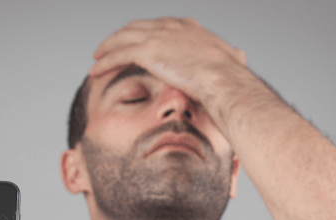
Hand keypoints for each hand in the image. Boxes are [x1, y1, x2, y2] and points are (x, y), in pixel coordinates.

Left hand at [89, 17, 247, 113]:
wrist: (222, 79)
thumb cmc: (229, 76)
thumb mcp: (232, 59)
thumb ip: (231, 55)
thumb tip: (239, 55)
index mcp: (188, 27)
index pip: (159, 25)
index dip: (144, 33)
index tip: (137, 41)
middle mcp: (170, 26)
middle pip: (136, 27)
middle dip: (120, 36)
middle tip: (109, 47)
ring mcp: (157, 36)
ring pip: (122, 38)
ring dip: (107, 47)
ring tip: (97, 57)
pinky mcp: (147, 51)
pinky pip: (118, 54)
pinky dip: (104, 61)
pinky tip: (95, 69)